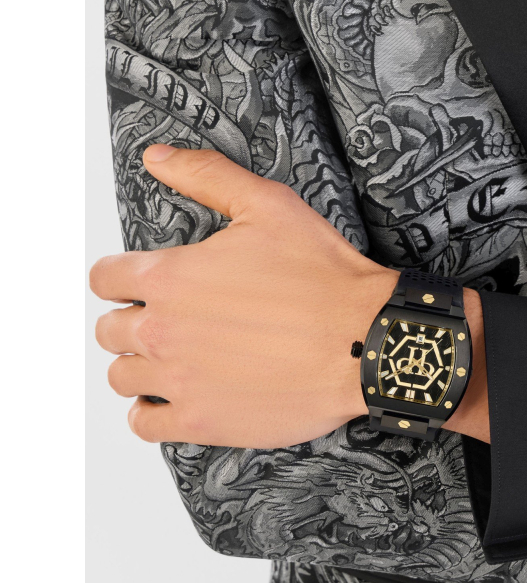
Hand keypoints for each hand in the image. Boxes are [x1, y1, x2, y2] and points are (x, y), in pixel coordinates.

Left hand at [92, 145, 489, 447]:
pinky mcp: (201, 422)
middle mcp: (163, 330)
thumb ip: (206, 176)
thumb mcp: (269, 205)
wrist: (365, 340)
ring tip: (174, 357)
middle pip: (110, 330)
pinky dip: (150, 412)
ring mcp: (179, 380)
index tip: (136, 283)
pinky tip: (175, 397)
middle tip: (171, 319)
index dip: (119, 276)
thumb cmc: (324, 278)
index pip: (105, 278)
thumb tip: (157, 158)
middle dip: (133, 320)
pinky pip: (144, 424)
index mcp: (171, 277)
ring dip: (141, 365)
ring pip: (122, 377)